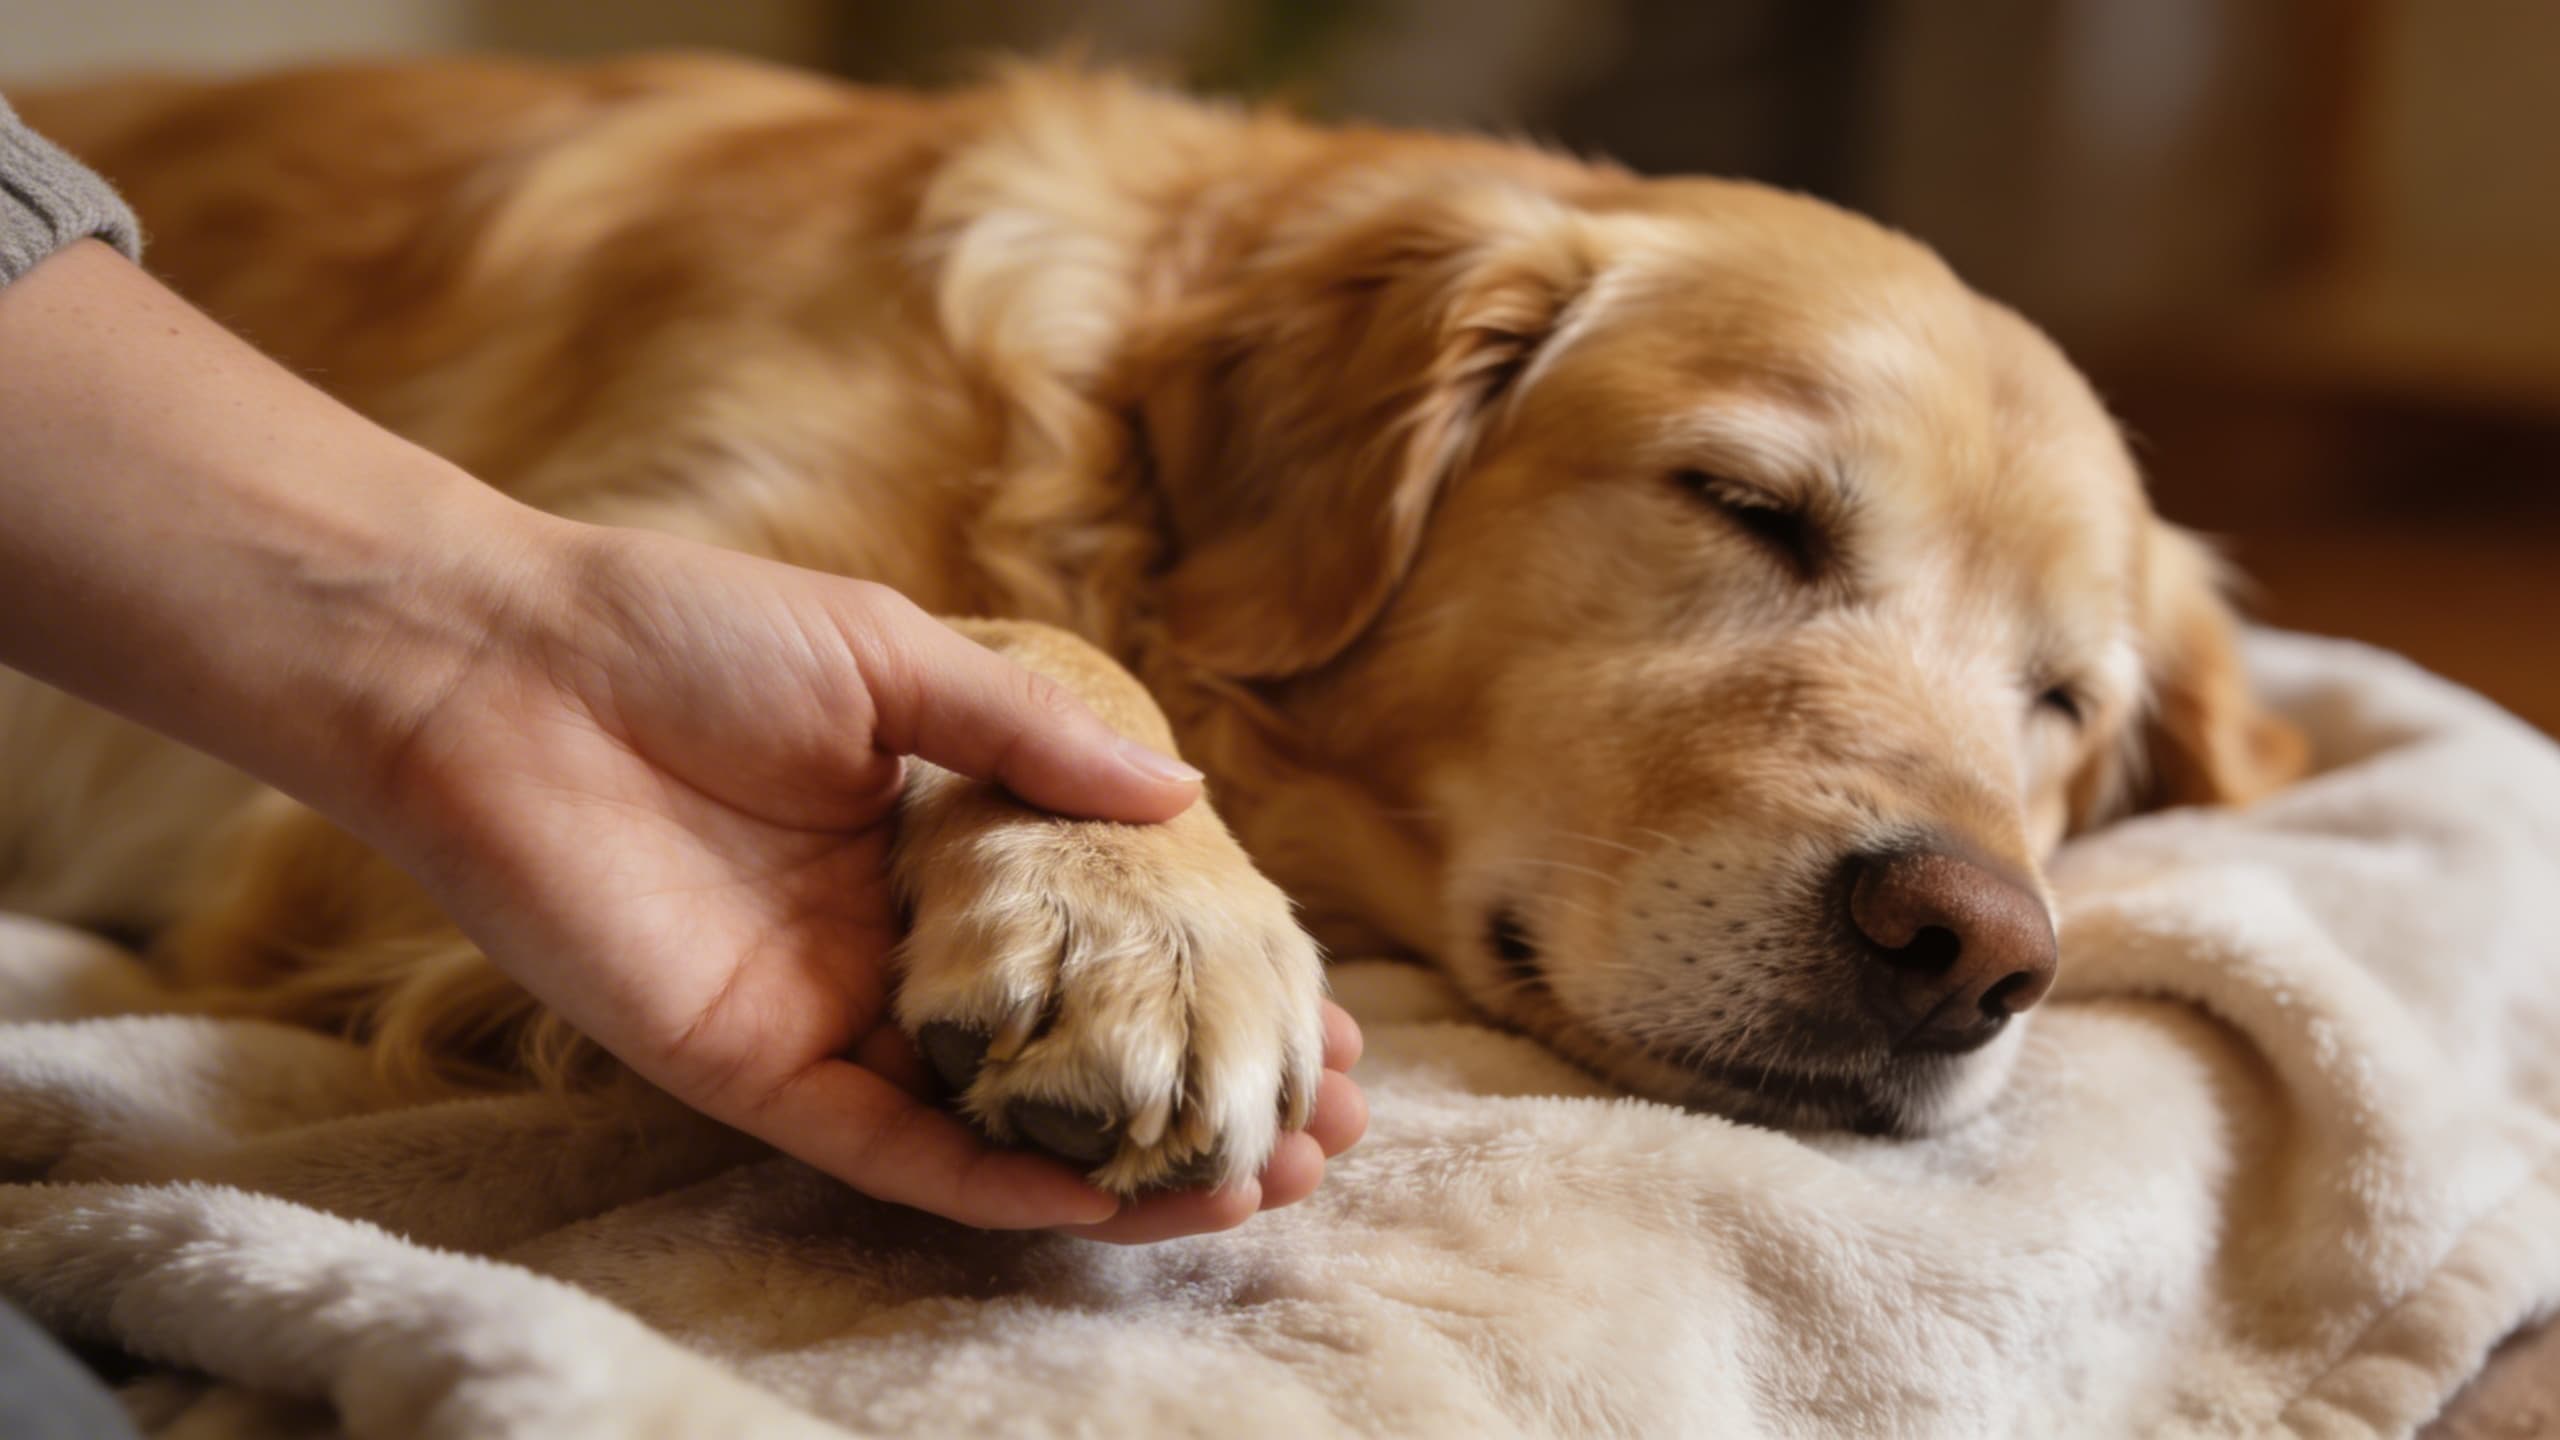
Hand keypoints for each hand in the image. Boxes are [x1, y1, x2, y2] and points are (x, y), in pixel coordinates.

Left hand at [369, 522, 1366, 1241]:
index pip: (1106, 943)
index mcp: (937, 848)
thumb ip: (1034, 742)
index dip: (1215, 986)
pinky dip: (985, 1185)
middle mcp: (899, 949)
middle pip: (1074, 1052)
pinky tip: (1091, 1202)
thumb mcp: (894, 660)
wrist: (503, 667)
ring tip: (1249, 1186)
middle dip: (1198, 1096)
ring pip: (996, 1127)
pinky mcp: (751, 1069)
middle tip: (1319, 1132)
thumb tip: (1192, 803)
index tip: (1327, 1021)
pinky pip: (885, 1152)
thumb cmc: (687, 633)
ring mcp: (830, 1017)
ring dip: (1119, 1167)